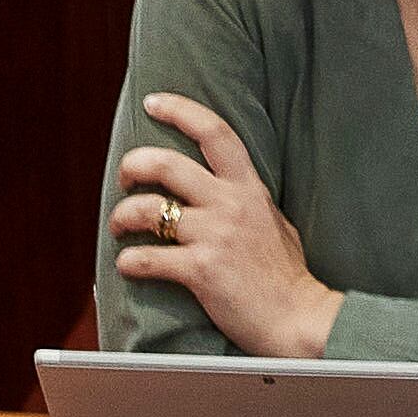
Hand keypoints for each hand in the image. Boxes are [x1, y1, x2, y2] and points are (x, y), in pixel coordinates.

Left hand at [114, 92, 339, 358]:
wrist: (297, 315)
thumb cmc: (286, 272)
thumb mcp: (272, 218)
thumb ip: (246, 198)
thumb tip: (223, 185)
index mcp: (248, 187)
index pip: (214, 132)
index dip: (180, 110)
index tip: (153, 101)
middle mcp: (229, 204)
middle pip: (167, 165)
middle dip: (134, 165)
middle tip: (125, 176)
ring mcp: (214, 236)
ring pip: (148, 210)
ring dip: (123, 216)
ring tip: (120, 226)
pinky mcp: (200, 270)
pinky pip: (147, 258)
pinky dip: (130, 261)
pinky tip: (128, 264)